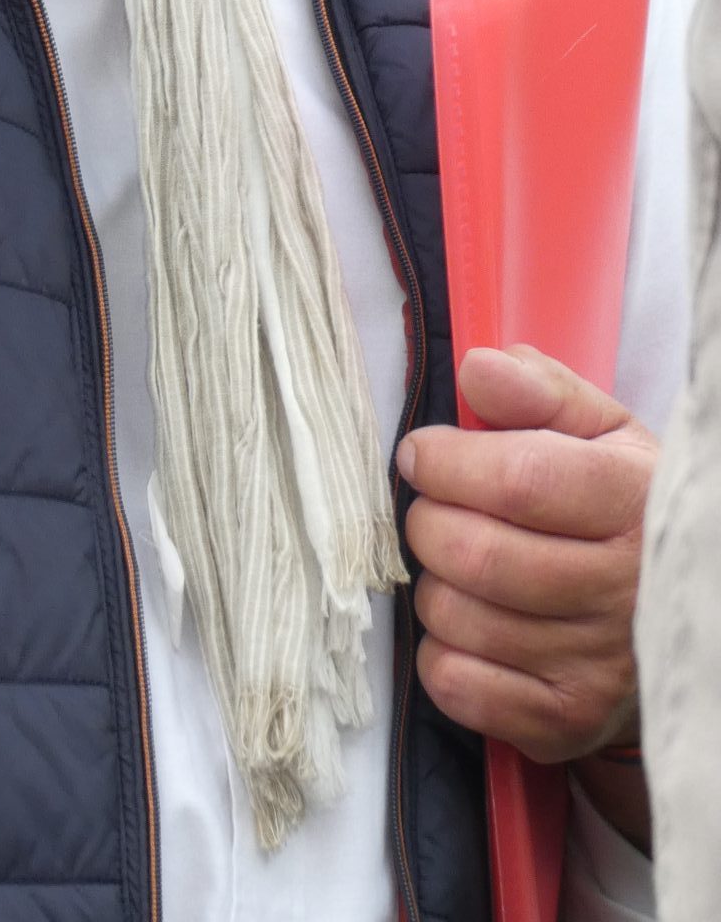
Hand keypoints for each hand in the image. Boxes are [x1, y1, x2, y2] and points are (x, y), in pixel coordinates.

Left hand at [397, 344, 656, 764]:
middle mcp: (621, 593)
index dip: (445, 461)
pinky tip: (471, 627)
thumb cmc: (619, 506)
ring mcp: (595, 669)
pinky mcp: (564, 724)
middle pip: (473, 553)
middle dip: (427, 521)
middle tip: (434, 510)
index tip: (421, 453)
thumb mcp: (600, 432)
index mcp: (631, 505)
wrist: (673, 613)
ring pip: (455, 618)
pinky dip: (440, 652)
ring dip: (433, 584)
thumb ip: (539, 390)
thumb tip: (476, 370)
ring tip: (460, 568)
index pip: (514, 480)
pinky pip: (456, 685)